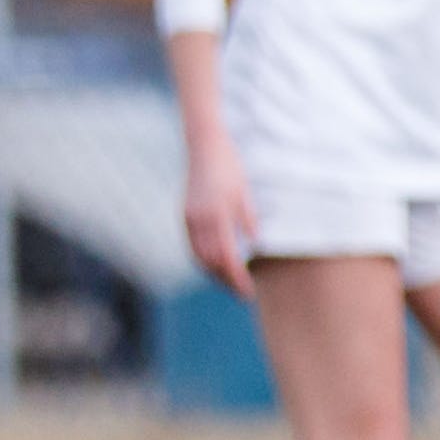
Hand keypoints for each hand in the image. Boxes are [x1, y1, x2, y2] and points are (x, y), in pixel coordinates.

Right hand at [181, 138, 258, 299]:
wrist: (205, 147)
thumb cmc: (231, 168)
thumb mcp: (244, 193)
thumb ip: (247, 220)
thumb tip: (253, 244)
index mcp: (216, 215)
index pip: (226, 258)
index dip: (237, 277)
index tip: (249, 290)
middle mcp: (198, 220)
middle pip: (210, 262)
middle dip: (226, 280)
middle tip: (243, 292)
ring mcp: (189, 218)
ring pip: (198, 256)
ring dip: (214, 273)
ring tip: (230, 282)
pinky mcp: (185, 216)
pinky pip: (193, 245)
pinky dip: (204, 259)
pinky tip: (217, 263)